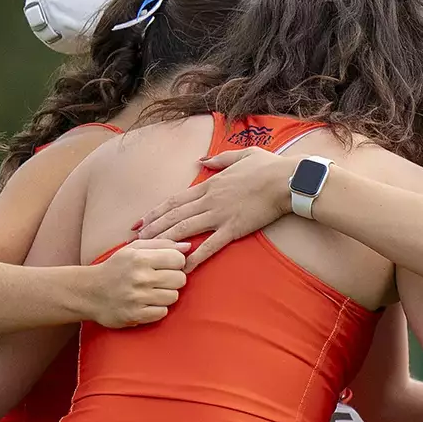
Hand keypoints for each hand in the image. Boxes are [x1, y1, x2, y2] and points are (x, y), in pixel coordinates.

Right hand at [81, 239, 189, 327]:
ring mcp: (137, 298)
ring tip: (152, 291)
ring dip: (166, 295)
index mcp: (140, 258)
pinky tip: (146, 303)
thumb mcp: (133, 249)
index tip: (167, 265)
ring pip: (173, 297)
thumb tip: (188, 247)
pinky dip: (157, 308)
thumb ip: (162, 244)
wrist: (88, 292)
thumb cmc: (115, 268)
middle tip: (160, 280)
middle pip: (180, 279)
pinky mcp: (135, 315)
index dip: (176, 263)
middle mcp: (139, 277)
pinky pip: (163, 312)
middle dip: (173, 279)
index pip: (178, 260)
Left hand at [133, 147, 293, 268]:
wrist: (286, 180)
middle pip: (173, 216)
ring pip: (184, 229)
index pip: (175, 200)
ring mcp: (220, 215)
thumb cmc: (268, 167)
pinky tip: (183, 265)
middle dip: (152, 229)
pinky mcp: (233, 228)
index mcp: (209, 184)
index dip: (156, 212)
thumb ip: (218, 160)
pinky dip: (195, 255)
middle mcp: (209, 200)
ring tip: (149, 253)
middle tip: (135, 241)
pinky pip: (210, 245)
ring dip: (164, 241)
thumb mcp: (241, 156)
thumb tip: (201, 161)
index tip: (141, 221)